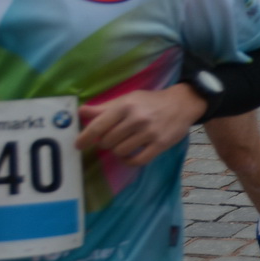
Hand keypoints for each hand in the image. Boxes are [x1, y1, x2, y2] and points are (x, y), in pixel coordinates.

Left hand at [76, 85, 206, 165]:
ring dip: (118, 151)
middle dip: (105, 142)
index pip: (98, 126)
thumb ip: (104, 108)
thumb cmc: (150, 102)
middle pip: (108, 141)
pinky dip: (129, 161)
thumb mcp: (127, 99)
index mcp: (125, 106)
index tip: (78, 145)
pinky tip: (129, 156)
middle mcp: (136, 119)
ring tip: (123, 144)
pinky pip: (137, 160)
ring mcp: (149, 133)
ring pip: (120, 151)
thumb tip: (80, 112)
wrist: (181, 103)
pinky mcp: (160, 144)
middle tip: (112, 138)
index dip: (85, 137)